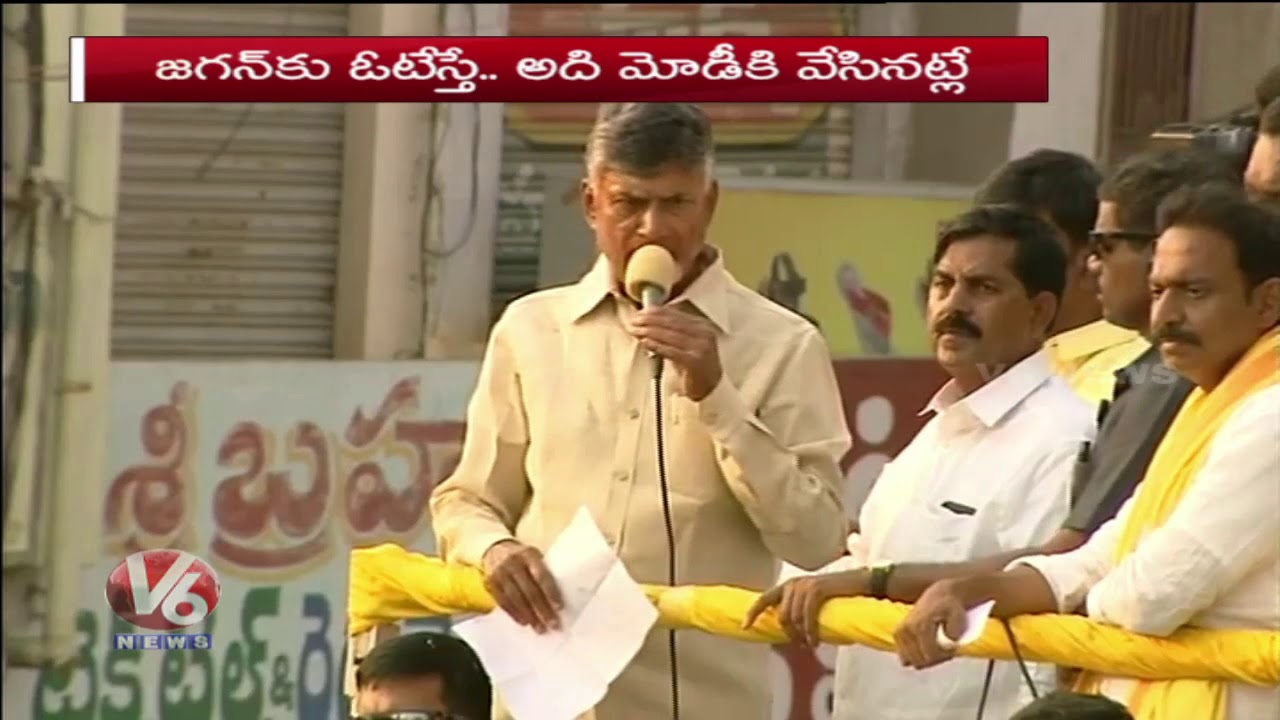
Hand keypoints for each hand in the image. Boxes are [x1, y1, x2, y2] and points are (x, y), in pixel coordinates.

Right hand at [481, 540, 562, 632]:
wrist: (494, 548)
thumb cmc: (522, 555)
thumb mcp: (534, 555)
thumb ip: (543, 570)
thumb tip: (563, 593)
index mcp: (528, 554)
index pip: (541, 575)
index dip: (550, 592)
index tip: (559, 608)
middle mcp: (513, 563)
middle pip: (529, 590)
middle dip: (542, 609)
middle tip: (553, 625)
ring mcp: (499, 574)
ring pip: (515, 598)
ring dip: (529, 615)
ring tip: (540, 628)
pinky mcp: (490, 584)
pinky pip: (503, 602)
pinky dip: (514, 614)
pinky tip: (524, 622)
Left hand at [626, 307, 722, 399]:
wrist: (710, 388)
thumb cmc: (694, 366)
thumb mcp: (684, 343)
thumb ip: (670, 331)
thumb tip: (646, 321)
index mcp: (701, 325)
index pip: (675, 313)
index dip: (655, 311)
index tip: (640, 311)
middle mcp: (703, 334)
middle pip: (671, 322)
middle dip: (649, 320)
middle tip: (633, 321)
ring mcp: (701, 347)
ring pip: (669, 334)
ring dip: (649, 331)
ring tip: (635, 330)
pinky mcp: (695, 361)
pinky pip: (671, 351)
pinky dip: (656, 345)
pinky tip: (645, 342)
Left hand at [742, 572, 865, 646]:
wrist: (861, 582)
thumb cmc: (837, 595)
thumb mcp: (812, 600)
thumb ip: (798, 609)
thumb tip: (788, 631)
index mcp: (788, 586)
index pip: (764, 598)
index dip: (752, 612)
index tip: (744, 627)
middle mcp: (793, 583)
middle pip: (781, 616)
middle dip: (789, 634)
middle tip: (800, 646)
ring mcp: (805, 585)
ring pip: (793, 618)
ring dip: (801, 636)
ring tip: (810, 644)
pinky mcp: (817, 589)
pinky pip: (807, 617)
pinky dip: (810, 632)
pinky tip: (815, 641)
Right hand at [893, 579, 969, 668]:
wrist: (939, 596)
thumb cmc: (950, 607)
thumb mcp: (959, 616)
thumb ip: (955, 631)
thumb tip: (949, 642)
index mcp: (920, 625)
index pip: (930, 656)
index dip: (944, 657)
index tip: (953, 649)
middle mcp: (906, 629)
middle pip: (920, 661)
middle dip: (936, 659)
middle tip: (946, 649)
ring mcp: (899, 633)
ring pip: (912, 661)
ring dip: (926, 659)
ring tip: (937, 648)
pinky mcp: (897, 635)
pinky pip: (904, 658)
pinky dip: (916, 657)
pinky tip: (926, 649)